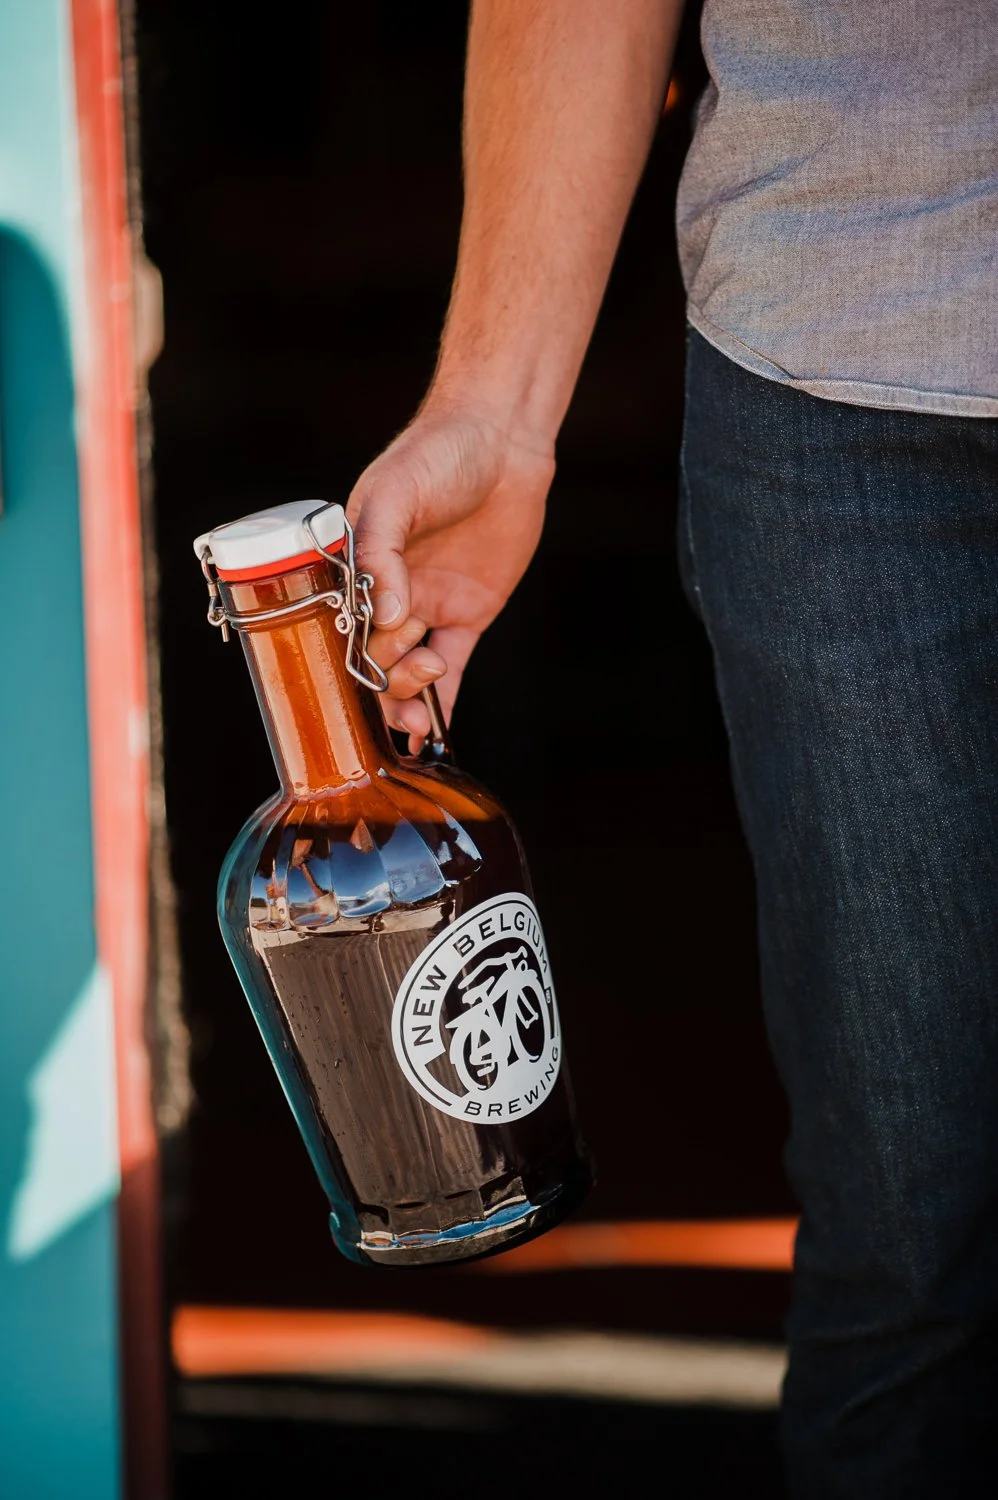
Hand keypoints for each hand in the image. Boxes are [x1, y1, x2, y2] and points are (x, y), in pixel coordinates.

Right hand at [347, 403, 555, 751]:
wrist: (504, 440)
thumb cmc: (438, 454)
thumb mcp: (398, 493)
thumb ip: (382, 551)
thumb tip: (386, 614)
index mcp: (353, 563)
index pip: (337, 622)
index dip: (344, 654)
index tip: (356, 673)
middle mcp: (386, 589)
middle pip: (371, 653)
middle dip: (383, 678)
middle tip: (411, 672)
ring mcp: (427, 603)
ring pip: (407, 668)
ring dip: (408, 696)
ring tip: (421, 713)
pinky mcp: (467, 613)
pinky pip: (451, 667)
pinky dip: (443, 702)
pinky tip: (436, 734)